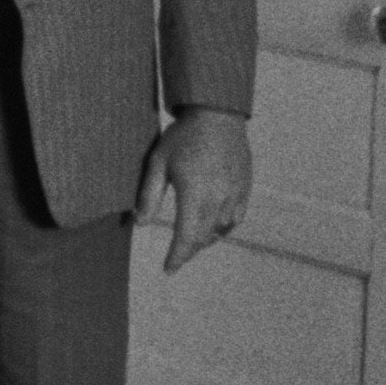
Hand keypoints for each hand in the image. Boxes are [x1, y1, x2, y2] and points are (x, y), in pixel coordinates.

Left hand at [137, 106, 251, 272]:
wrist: (217, 115)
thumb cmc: (183, 137)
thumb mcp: (158, 163)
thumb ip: (149, 196)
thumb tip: (140, 223)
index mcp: (196, 194)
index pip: (186, 237)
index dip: (177, 257)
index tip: (168, 269)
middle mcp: (219, 199)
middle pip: (204, 238)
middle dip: (189, 251)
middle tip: (176, 259)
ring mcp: (235, 194)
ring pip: (221, 230)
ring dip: (206, 240)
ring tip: (191, 244)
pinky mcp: (245, 188)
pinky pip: (235, 218)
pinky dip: (223, 228)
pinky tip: (213, 228)